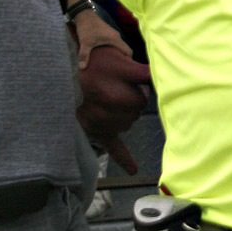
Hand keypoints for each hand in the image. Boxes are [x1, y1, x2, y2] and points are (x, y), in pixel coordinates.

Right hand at [75, 44, 149, 174]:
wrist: (65, 71)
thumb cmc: (97, 62)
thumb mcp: (122, 61)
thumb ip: (144, 73)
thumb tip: (166, 77)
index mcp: (118, 92)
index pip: (145, 96)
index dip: (141, 85)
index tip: (133, 79)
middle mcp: (110, 110)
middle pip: (138, 109)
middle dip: (133, 98)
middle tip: (116, 86)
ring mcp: (102, 122)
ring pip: (129, 122)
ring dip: (125, 114)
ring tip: (108, 98)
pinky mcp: (95, 131)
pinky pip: (113, 147)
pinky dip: (125, 159)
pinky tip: (133, 169)